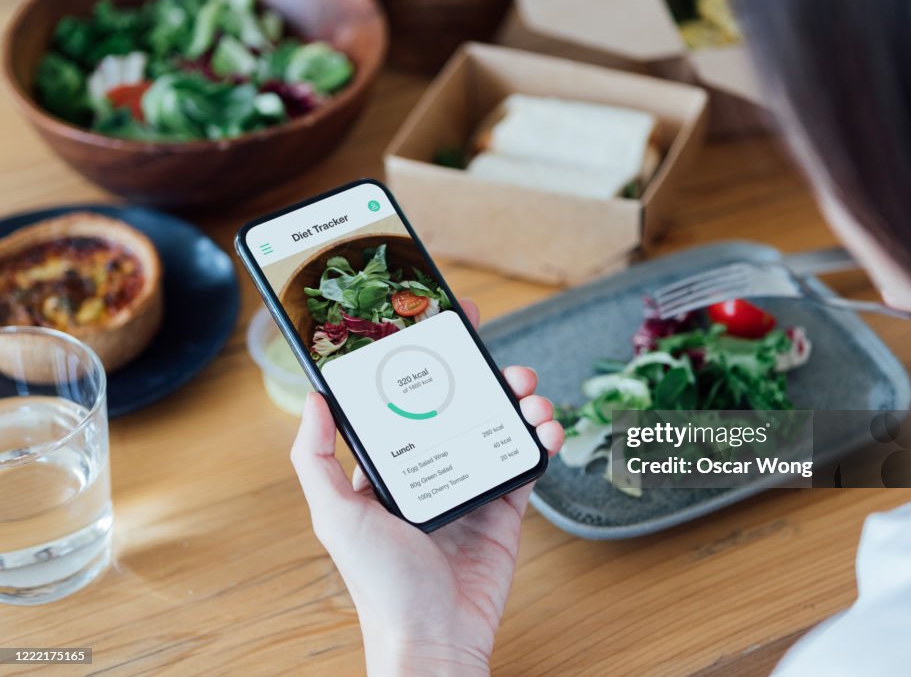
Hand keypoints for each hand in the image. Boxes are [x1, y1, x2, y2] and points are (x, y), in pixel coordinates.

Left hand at [290, 299, 563, 676]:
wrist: (434, 637)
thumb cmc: (379, 583)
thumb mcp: (335, 515)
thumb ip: (316, 458)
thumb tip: (313, 398)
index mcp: (390, 464)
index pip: (408, 397)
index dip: (426, 360)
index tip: (442, 325)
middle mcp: (431, 467)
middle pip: (462, 404)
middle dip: (483, 375)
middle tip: (498, 359)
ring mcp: (470, 485)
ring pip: (499, 425)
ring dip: (519, 402)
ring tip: (528, 393)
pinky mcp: (504, 509)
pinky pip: (525, 463)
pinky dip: (541, 440)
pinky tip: (546, 428)